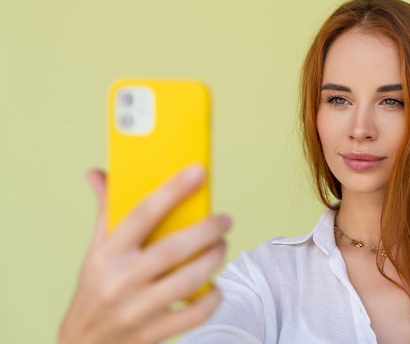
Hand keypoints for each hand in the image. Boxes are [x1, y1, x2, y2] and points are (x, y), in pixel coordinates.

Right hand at [58, 165, 229, 343]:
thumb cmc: (95, 291)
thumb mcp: (95, 251)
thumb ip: (106, 212)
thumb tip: (97, 173)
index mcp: (106, 255)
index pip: (141, 214)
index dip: (172, 191)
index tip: (198, 172)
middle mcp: (119, 282)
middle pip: (171, 250)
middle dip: (206, 231)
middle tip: (224, 220)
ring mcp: (136, 311)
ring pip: (187, 282)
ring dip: (212, 260)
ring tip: (221, 247)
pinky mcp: (151, 334)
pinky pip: (193, 315)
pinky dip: (212, 298)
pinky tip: (215, 286)